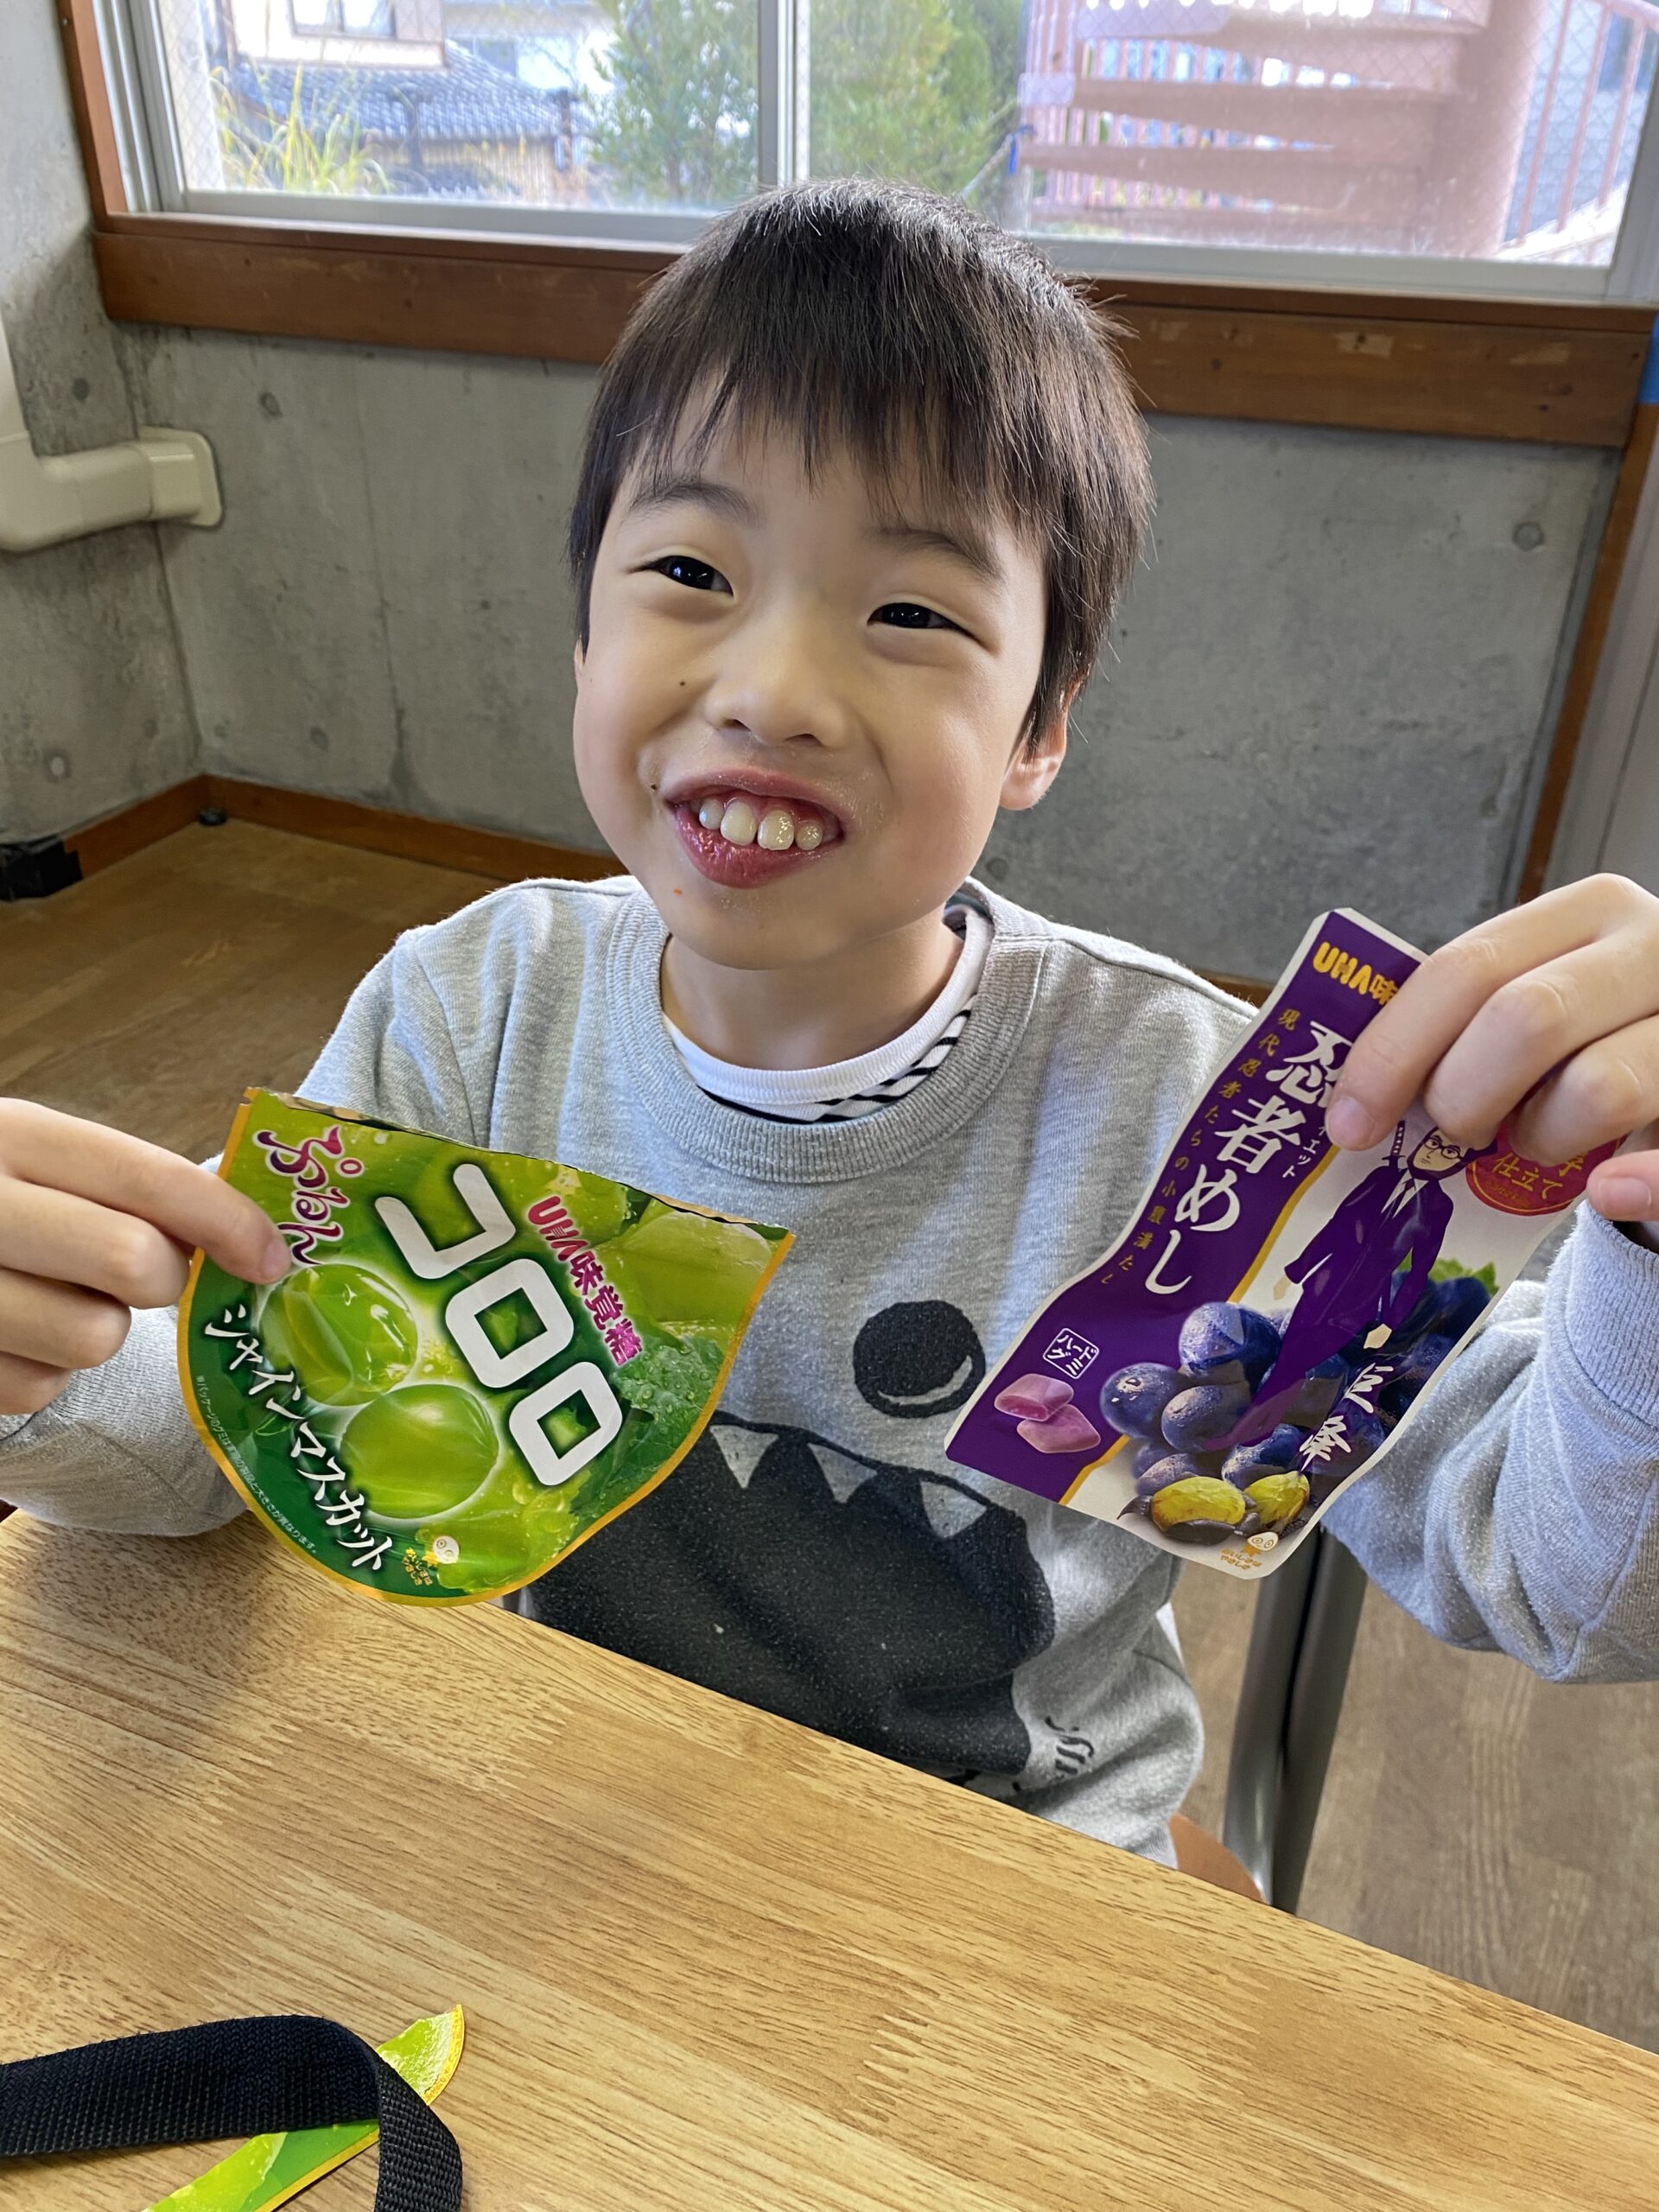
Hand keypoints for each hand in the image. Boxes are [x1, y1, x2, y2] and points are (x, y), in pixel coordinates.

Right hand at [0, 1100, 289, 1416]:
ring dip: (96, 1330)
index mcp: (12, 1135)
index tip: (274, 1259)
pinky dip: (40, 1372)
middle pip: (134, 1262)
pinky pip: (36, 1387)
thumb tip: (252, 1239)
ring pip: (94, 1338)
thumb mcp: (37, 1160)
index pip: (147, 1176)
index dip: (229, 1221)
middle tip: (147, 1277)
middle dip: (164, 1282)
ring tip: (52, 1300)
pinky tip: (9, 1336)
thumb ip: (125, 1187)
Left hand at [1324, 874, 1658, 1228]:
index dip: (1392, 1050)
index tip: (1348, 1123)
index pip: (1466, 967)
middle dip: (1463, 1095)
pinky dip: (1635, 1185)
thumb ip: (1470, 1018)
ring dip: (1543, 1137)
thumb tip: (1355, 1095)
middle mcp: (1655, 948)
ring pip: (1599, 1087)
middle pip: (1526, 1018)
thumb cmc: (1603, 1030)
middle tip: (1454, 1131)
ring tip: (1538, 1141)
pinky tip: (1604, 1192)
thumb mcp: (1543, 994)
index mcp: (1590, 910)